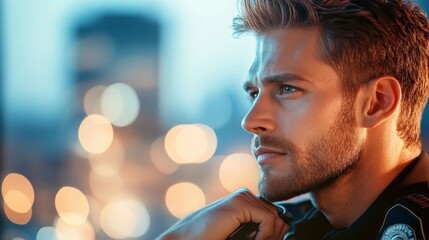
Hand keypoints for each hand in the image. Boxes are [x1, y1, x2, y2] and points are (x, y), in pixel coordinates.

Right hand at [157, 188, 288, 239]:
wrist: (188, 239)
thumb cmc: (211, 237)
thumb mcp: (242, 233)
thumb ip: (259, 230)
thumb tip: (284, 227)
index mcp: (246, 202)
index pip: (274, 215)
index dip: (274, 234)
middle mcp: (246, 196)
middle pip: (278, 216)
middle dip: (274, 236)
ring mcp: (243, 197)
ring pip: (276, 218)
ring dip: (270, 237)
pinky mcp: (240, 202)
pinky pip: (269, 220)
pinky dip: (266, 236)